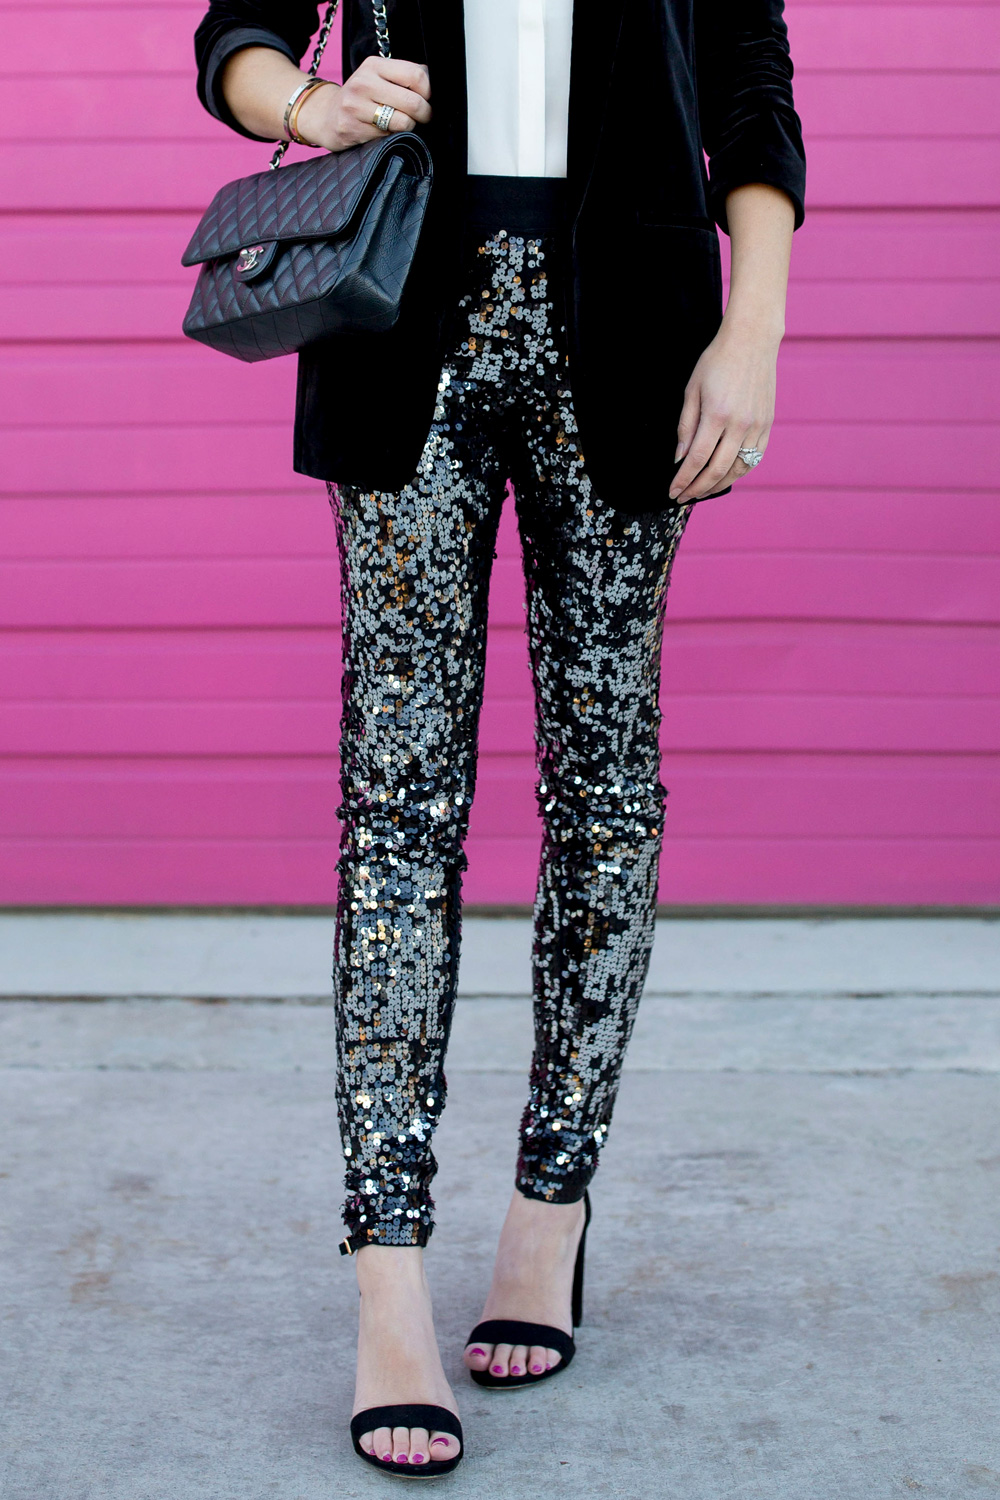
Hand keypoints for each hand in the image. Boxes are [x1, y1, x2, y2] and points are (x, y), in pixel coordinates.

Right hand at [297, 56, 430, 150]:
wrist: (325, 115)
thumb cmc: (361, 97)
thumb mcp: (378, 77)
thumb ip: (404, 76)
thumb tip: (435, 83)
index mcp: (374, 65)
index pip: (417, 75)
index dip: (429, 92)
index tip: (428, 100)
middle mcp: (364, 82)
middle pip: (413, 102)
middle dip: (425, 114)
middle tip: (423, 118)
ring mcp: (355, 106)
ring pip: (403, 123)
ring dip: (409, 128)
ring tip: (402, 125)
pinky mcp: (351, 128)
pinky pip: (387, 137)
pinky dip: (391, 137)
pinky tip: (383, 132)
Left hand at [668, 318, 779, 503]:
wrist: (752, 341)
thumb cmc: (717, 362)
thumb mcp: (692, 390)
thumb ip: (685, 426)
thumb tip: (680, 457)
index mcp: (717, 415)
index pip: (696, 459)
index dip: (683, 479)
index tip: (673, 491)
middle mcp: (740, 424)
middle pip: (716, 470)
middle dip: (697, 488)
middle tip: (683, 497)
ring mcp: (757, 426)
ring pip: (738, 469)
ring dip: (717, 485)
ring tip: (702, 490)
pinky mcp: (767, 425)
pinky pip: (754, 458)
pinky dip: (738, 472)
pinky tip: (725, 476)